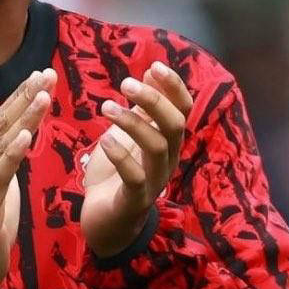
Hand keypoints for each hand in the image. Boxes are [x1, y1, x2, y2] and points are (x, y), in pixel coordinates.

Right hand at [0, 67, 56, 288]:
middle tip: (45, 73)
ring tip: (43, 95)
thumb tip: (22, 136)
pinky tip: (27, 135)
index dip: (20, 95)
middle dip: (24, 96)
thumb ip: (5, 163)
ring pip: (1, 142)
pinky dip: (13, 152)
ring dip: (24, 117)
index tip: (41, 74)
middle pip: (0, 123)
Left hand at [80, 62, 192, 257]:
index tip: (154, 66)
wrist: (107, 221)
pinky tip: (104, 140)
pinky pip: (135, 177)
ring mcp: (155, 182)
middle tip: (125, 83)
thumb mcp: (131, 135)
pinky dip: (121, 156)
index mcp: (169, 141)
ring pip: (156, 147)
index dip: (174, 87)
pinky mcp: (135, 201)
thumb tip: (150, 72)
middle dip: (153, 100)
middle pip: (175, 125)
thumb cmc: (119, 174)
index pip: (184, 109)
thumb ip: (144, 108)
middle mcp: (168, 160)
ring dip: (132, 122)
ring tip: (106, 107)